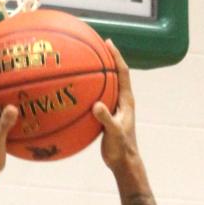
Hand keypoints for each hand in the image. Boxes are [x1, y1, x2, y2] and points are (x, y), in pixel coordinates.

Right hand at [93, 44, 138, 170]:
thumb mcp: (114, 133)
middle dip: (107, 57)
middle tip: (97, 43)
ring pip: (107, 84)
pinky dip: (89, 90)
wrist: (123, 162)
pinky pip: (98, 97)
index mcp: (126, 100)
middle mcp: (122, 100)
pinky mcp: (108, 115)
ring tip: (86, 60)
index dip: (116, 56)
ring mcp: (115, 107)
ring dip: (99, 72)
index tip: (108, 42)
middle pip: (115, 73)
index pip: (123, 72)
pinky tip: (77, 90)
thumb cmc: (121, 148)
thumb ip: (106, 119)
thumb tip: (96, 106)